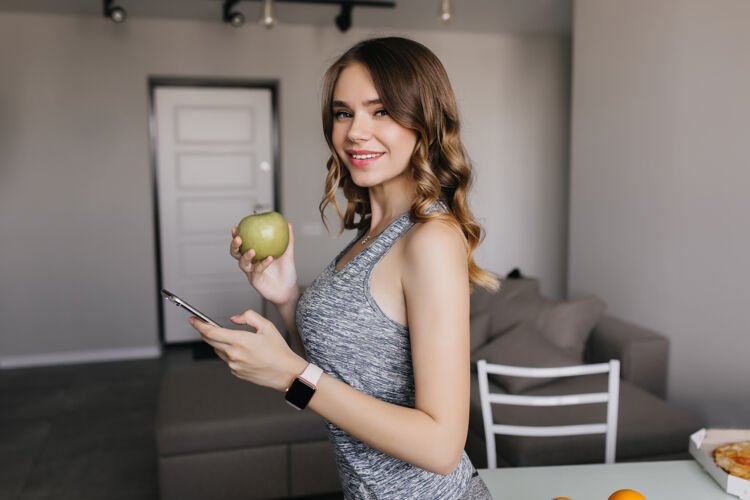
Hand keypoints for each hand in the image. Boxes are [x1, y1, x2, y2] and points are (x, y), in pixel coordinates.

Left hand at [189, 309, 306, 391]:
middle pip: (210, 341)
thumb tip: (234, 318)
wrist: (286, 373)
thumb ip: (248, 317)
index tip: (193, 320)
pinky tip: (244, 352)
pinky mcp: (236, 373)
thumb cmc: (279, 350)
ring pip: (218, 350)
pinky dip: (230, 353)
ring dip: (220, 343)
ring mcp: (234, 365)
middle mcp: (234, 354)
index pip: (211, 332)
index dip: (199, 325)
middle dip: (205, 332)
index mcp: (240, 341)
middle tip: (205, 325)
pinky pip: (227, 360)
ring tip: (236, 340)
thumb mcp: (267, 326)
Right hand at [230, 222, 297, 305]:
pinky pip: (257, 271)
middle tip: (238, 238)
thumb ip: (288, 240)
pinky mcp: (255, 281)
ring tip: (252, 250)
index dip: (237, 235)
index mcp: (254, 254)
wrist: (289, 290)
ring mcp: (251, 272)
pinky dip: (263, 263)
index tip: (237, 226)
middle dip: (234, 245)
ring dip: (245, 256)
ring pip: (242, 263)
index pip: (243, 243)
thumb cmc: (286, 272)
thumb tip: (288, 224)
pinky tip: (269, 258)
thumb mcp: (288, 253)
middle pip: (236, 253)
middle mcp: (250, 263)